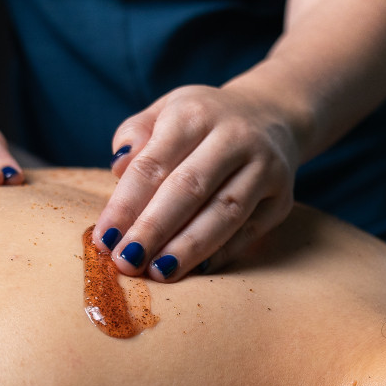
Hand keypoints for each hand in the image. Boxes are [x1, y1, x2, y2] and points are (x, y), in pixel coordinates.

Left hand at [93, 85, 298, 280]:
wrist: (271, 116)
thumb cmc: (201, 124)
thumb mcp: (164, 112)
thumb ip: (135, 135)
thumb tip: (118, 169)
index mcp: (194, 113)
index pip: (153, 164)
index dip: (126, 205)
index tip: (104, 240)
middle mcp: (234, 136)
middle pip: (189, 189)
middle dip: (153, 230)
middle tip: (126, 262)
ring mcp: (264, 167)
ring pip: (224, 213)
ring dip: (188, 247)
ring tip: (158, 273)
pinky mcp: (281, 198)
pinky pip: (249, 231)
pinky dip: (222, 253)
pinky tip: (196, 270)